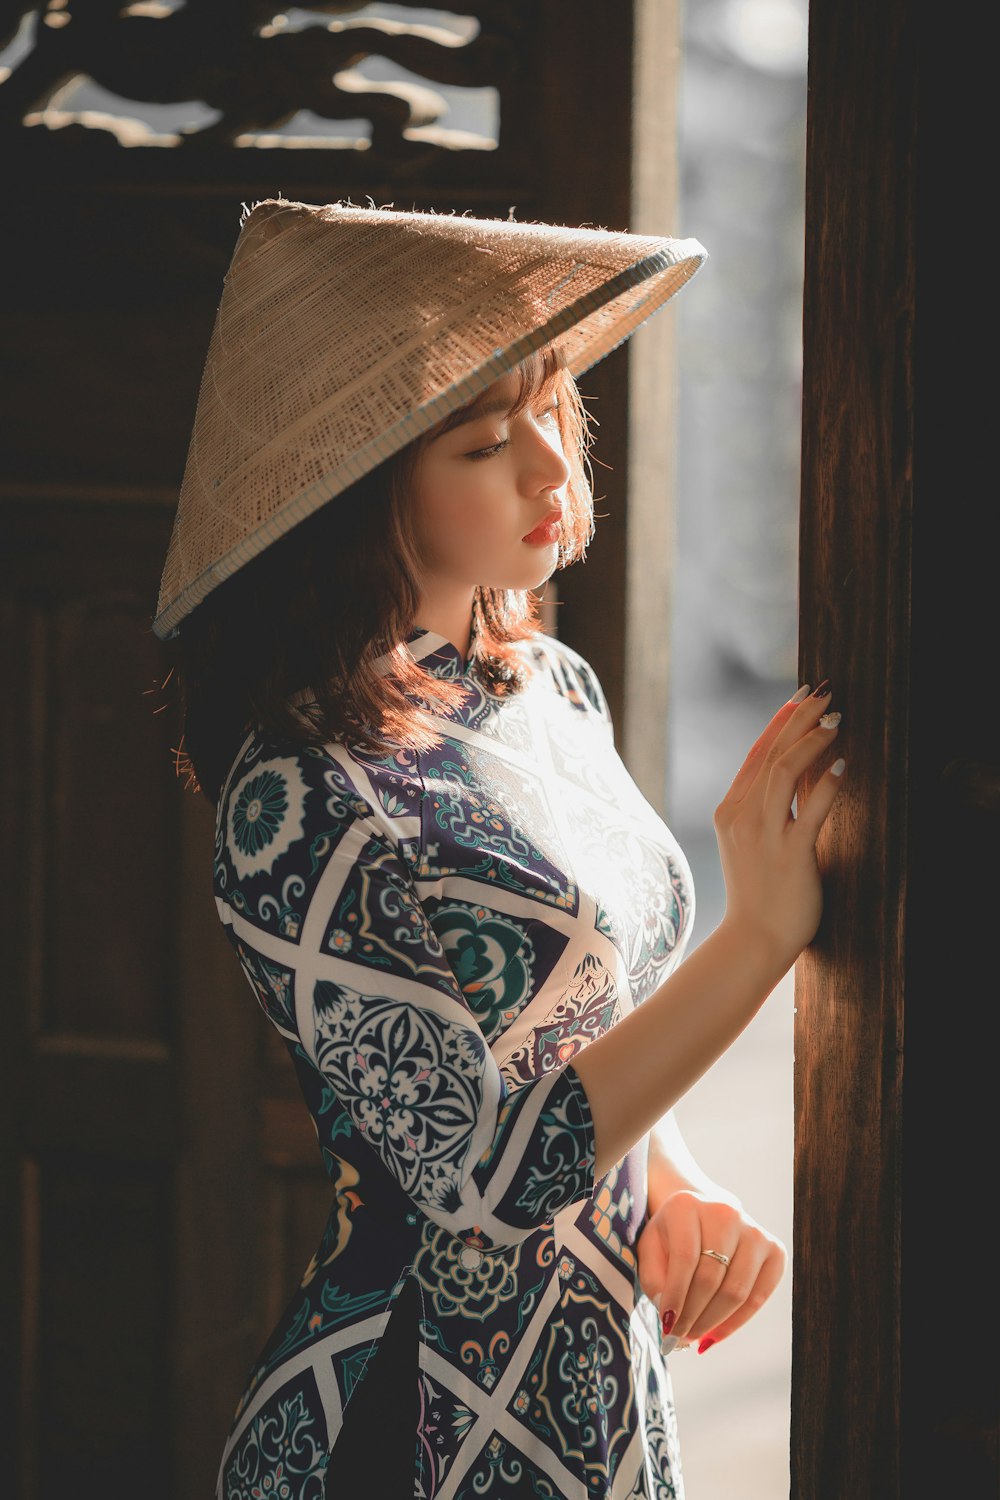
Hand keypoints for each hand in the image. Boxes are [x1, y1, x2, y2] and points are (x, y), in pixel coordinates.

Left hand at [637, 1188, 786, 1352]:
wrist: (705, 1216)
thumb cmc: (673, 1237)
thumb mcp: (651, 1249)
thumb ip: (654, 1279)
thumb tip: (670, 1316)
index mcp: (687, 1205)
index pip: (684, 1258)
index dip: (675, 1296)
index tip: (666, 1326)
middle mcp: (725, 1211)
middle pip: (711, 1277)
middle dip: (692, 1315)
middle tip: (678, 1337)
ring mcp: (754, 1230)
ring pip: (736, 1290)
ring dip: (712, 1322)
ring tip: (693, 1336)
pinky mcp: (775, 1251)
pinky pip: (758, 1296)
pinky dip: (736, 1322)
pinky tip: (716, 1334)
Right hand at [713, 683, 844, 967]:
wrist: (753, 940)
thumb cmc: (760, 895)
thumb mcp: (755, 842)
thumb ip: (769, 809)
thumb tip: (798, 773)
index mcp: (730, 811)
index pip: (757, 754)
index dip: (780, 722)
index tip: (802, 697)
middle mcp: (741, 817)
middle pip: (771, 754)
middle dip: (799, 719)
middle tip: (825, 693)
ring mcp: (763, 836)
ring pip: (784, 773)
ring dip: (812, 742)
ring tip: (837, 719)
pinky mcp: (788, 855)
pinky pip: (809, 810)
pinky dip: (826, 784)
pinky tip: (842, 765)